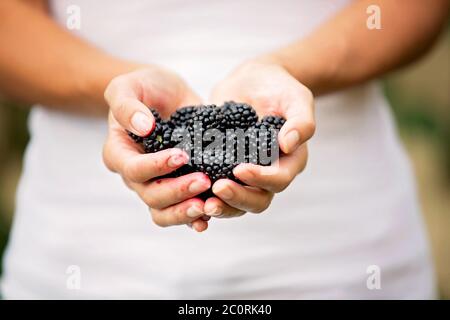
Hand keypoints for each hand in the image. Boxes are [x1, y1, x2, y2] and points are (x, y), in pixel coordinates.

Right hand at [103, 67, 211, 231]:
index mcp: (119, 152)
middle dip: (177, 191)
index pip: (133, 169)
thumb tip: (143, 127)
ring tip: (208, 206)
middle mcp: (135, 175)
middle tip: (204, 180)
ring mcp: (156, 183)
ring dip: (185, 213)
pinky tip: (211, 216)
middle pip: (151, 196)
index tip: (182, 155)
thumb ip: (127, 105)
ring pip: (163, 212)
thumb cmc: (144, 88)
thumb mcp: (128, 85)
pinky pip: (181, 211)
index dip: (156, 166)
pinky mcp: (177, 185)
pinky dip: (194, 218)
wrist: (165, 94)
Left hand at [206, 60, 314, 217]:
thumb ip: (301, 121)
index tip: (240, 169)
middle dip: (238, 198)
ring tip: (203, 203)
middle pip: (258, 200)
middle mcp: (269, 173)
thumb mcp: (296, 98)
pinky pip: (217, 191)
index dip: (261, 179)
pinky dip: (205, 195)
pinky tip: (190, 192)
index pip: (279, 179)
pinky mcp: (224, 169)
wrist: (253, 81)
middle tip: (217, 189)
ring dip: (222, 206)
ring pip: (237, 203)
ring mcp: (246, 174)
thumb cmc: (279, 87)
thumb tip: (289, 144)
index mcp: (290, 161)